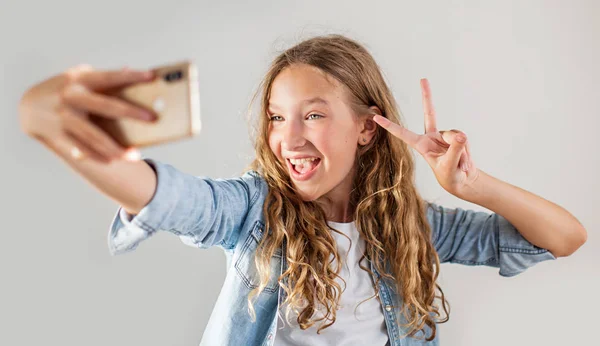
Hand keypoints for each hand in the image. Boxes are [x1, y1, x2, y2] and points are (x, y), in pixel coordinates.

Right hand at [19, 65, 156, 162]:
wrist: (29, 105)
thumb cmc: (65, 89)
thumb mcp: (80, 78)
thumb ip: (104, 77)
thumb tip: (129, 69)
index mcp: (80, 80)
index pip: (109, 77)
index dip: (130, 76)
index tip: (151, 76)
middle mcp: (71, 96)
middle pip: (105, 106)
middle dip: (130, 112)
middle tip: (152, 119)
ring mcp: (62, 116)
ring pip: (93, 135)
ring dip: (115, 148)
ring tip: (135, 156)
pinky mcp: (57, 134)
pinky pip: (81, 149)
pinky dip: (97, 157)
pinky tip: (113, 162)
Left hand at [372, 78, 478, 196]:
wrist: (462, 180)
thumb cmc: (450, 176)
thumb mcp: (450, 166)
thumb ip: (455, 150)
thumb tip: (461, 135)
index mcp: (421, 145)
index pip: (402, 133)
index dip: (389, 126)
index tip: (375, 117)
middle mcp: (431, 137)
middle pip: (429, 112)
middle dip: (427, 96)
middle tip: (423, 79)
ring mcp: (444, 136)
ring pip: (454, 135)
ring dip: (460, 152)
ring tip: (459, 164)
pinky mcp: (456, 137)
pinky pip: (463, 139)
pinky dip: (466, 152)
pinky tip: (465, 161)